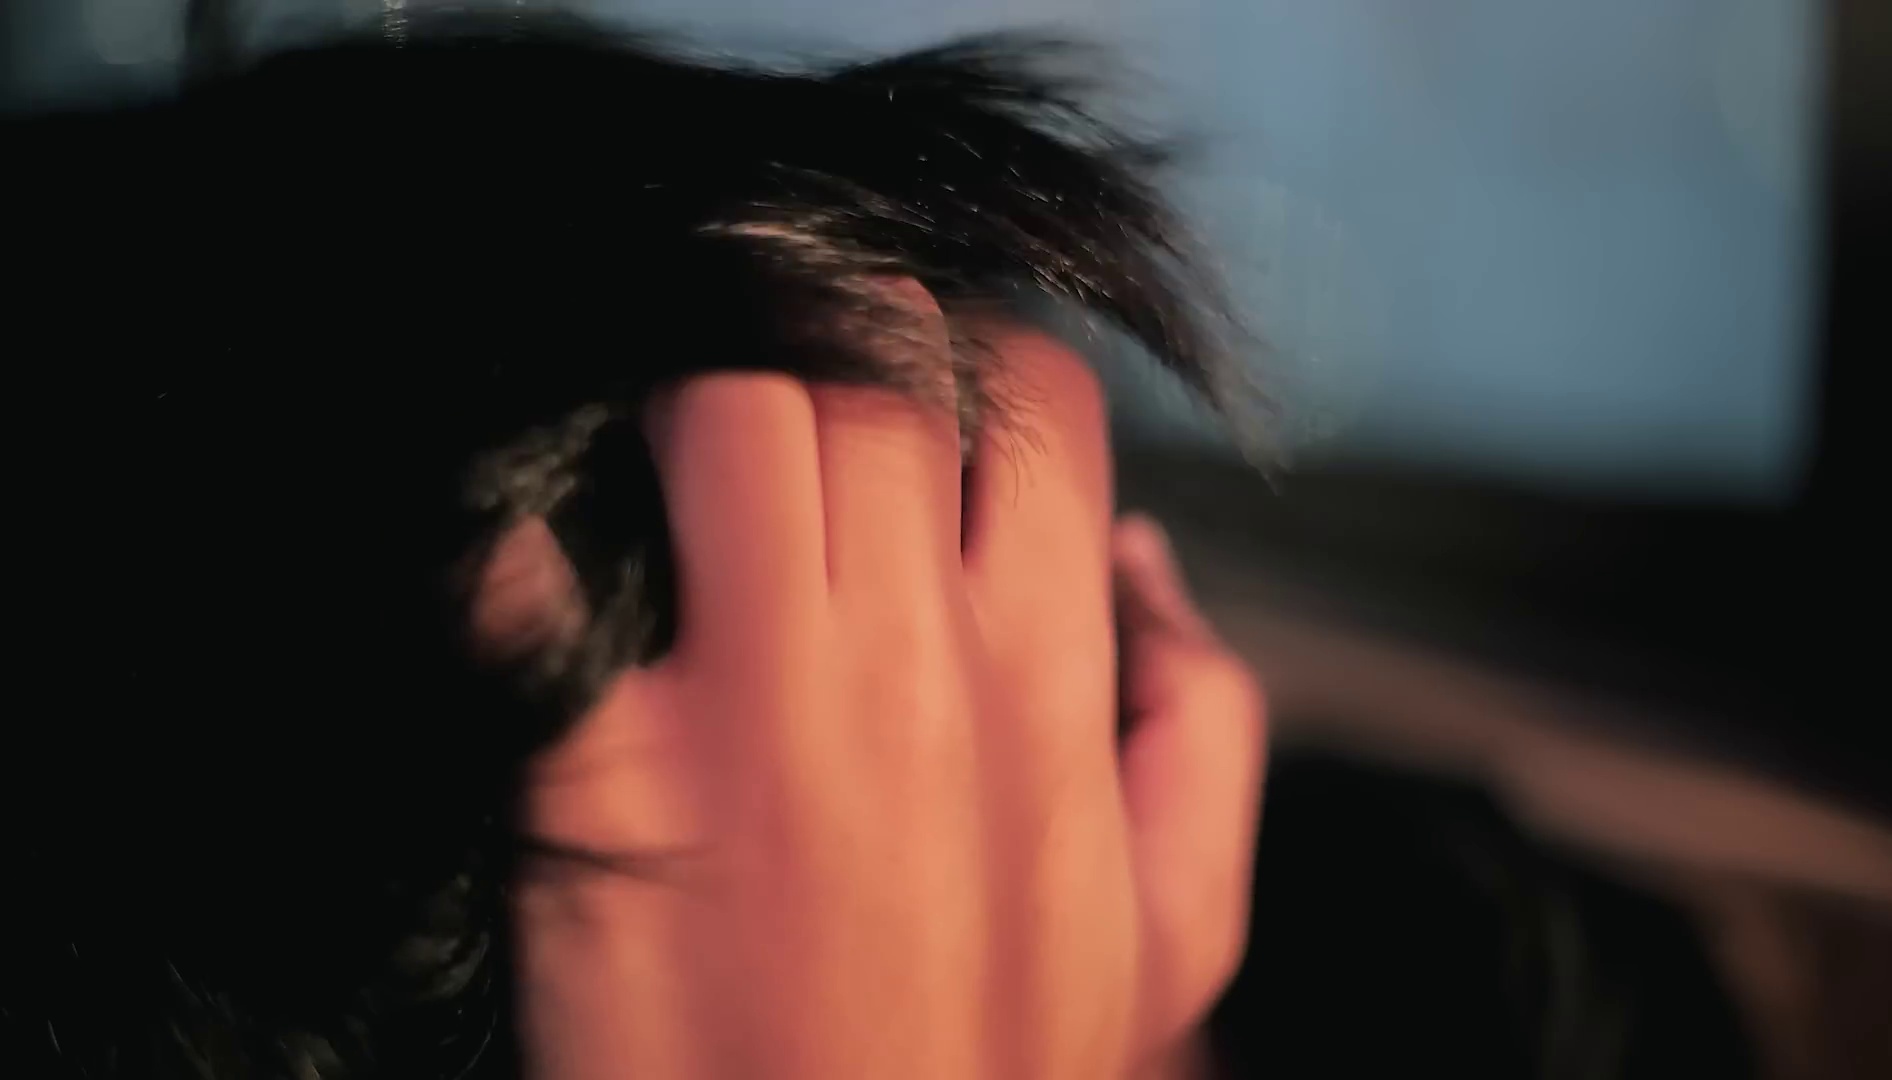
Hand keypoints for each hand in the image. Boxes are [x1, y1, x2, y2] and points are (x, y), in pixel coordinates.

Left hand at [508, 302, 1264, 1079]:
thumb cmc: (994, 1069)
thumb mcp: (1169, 925)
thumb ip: (1200, 723)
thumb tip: (1141, 556)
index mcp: (1048, 682)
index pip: (1036, 399)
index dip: (975, 362)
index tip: (922, 404)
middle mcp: (909, 664)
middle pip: (874, 363)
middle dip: (833, 343)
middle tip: (793, 402)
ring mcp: (750, 707)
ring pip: (725, 405)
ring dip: (698, 395)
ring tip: (682, 455)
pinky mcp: (597, 770)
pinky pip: (537, 561)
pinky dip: (525, 518)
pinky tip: (545, 539)